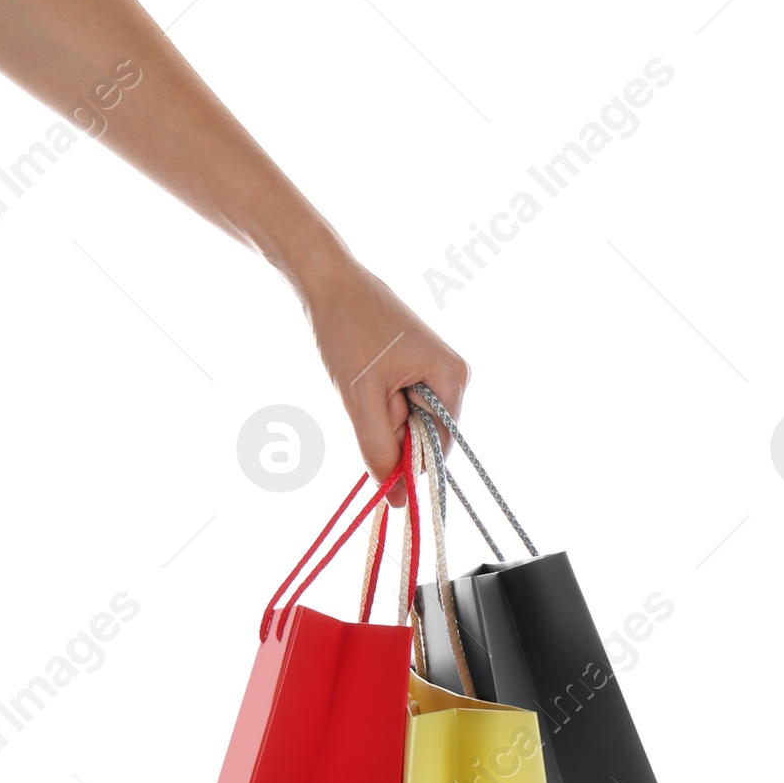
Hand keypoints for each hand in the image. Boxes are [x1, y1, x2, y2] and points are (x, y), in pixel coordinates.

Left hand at [300, 251, 469, 491]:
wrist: (329, 281)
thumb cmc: (347, 330)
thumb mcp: (361, 399)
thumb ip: (380, 451)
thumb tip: (399, 501)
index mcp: (453, 379)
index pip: (438, 449)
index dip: (406, 457)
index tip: (373, 439)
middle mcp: (454, 374)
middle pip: (424, 434)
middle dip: (390, 427)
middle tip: (364, 393)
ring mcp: (437, 368)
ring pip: (408, 419)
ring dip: (380, 412)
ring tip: (362, 377)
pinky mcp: (418, 364)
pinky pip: (400, 402)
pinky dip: (377, 399)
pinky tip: (364, 372)